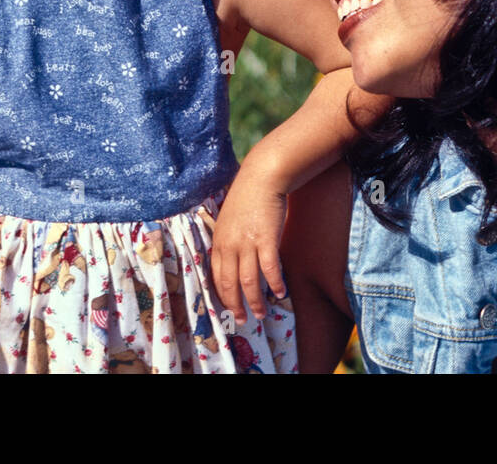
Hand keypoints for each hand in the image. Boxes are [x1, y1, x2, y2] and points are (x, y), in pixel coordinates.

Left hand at [210, 157, 288, 324]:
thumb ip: (228, 240)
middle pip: (230, 284)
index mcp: (218, 241)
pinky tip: (280, 292)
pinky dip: (274, 283)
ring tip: (261, 314)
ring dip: (255, 301)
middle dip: (236, 305)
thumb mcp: (228, 219)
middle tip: (242, 320)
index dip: (222, 295)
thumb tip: (232, 259)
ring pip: (248, 282)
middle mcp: (230, 245)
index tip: (228, 307)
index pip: (216, 277)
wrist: (262, 177)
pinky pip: (269, 269)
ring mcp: (247, 243)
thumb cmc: (247, 197)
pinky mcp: (266, 239)